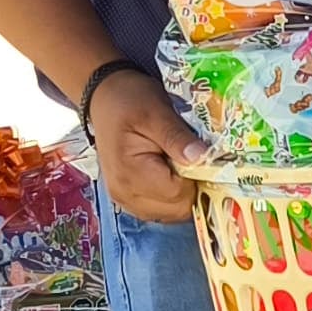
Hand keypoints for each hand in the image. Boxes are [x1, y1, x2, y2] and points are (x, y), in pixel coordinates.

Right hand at [86, 69, 206, 222]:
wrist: (106, 97)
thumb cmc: (129, 100)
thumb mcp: (156, 112)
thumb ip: (177, 137)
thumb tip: (201, 158)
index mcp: (130, 174)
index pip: (179, 195)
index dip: (199, 179)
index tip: (205, 159)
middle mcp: (125, 194)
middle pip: (177, 210)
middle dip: (193, 188)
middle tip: (195, 160)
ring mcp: (126, 199)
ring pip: (171, 213)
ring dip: (185, 193)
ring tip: (183, 164)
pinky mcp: (130, 198)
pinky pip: (162, 208)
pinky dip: (173, 195)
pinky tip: (173, 172)